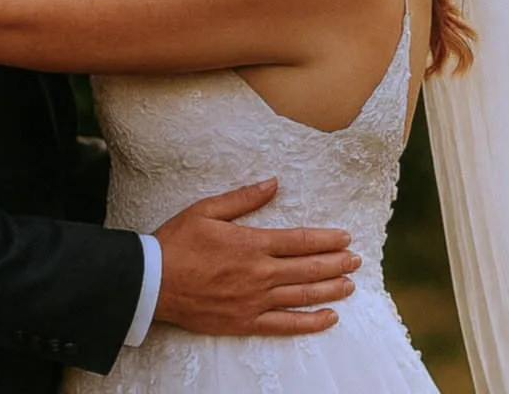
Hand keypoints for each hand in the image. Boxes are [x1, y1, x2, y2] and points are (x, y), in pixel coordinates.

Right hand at [153, 178, 357, 335]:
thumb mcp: (206, 210)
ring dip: (330, 290)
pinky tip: (328, 317)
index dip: (327, 239)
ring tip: (350, 285)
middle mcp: (259, 273)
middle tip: (356, 260)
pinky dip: (310, 322)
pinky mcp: (245, 322)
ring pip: (302, 295)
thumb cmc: (176, 243)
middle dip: (337, 263)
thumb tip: (273, 183)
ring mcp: (254, 300)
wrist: (152, 282)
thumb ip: (243, 199)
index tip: (346, 237)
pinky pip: (285, 325)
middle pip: (308, 268)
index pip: (300, 241)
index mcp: (252, 244)